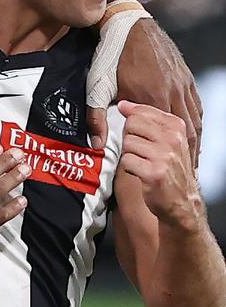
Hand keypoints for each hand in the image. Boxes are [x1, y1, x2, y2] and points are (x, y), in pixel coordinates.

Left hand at [87, 19, 201, 163]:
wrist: (129, 24)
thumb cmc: (110, 57)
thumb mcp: (98, 88)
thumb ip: (96, 118)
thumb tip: (97, 145)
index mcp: (153, 98)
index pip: (167, 137)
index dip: (172, 156)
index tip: (176, 173)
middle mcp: (174, 93)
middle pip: (187, 131)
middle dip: (190, 154)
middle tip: (190, 174)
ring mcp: (183, 83)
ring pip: (195, 119)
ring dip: (196, 140)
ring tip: (194, 158)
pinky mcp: (185, 76)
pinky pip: (196, 105)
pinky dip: (196, 122)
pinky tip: (194, 132)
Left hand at [118, 101, 202, 228]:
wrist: (182, 201)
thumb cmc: (171, 170)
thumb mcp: (168, 141)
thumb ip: (149, 122)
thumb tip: (124, 105)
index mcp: (177, 127)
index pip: (143, 111)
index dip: (130, 115)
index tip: (126, 117)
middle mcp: (172, 139)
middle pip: (132, 124)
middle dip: (129, 136)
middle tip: (138, 149)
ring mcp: (163, 156)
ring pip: (127, 143)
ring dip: (129, 154)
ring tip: (141, 162)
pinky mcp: (153, 172)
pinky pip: (126, 161)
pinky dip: (128, 167)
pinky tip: (140, 172)